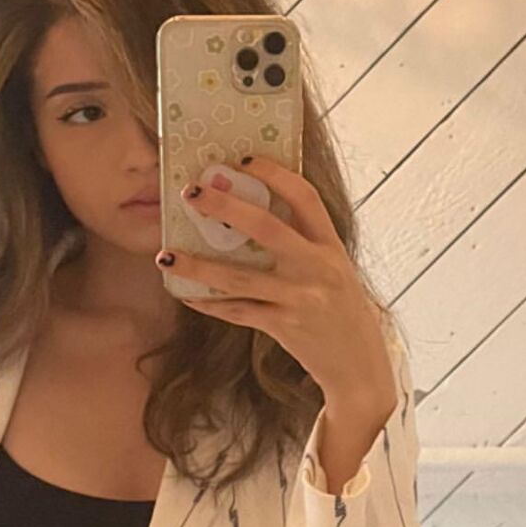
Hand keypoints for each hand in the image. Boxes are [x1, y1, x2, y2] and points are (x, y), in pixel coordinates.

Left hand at [157, 154, 395, 407]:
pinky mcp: (284, 327)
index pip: (305, 197)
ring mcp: (300, 299)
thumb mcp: (335, 270)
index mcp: (331, 247)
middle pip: (266, 228)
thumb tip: (251, 216)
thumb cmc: (342, 312)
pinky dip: (209, 303)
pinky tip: (185, 294)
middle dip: (225, 208)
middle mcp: (318, 268)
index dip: (274, 174)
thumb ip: (305, 244)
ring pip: (240, 278)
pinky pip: (237, 312)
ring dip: (198, 267)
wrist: (359, 367)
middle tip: (192, 192)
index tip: (243, 159)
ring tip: (166, 255)